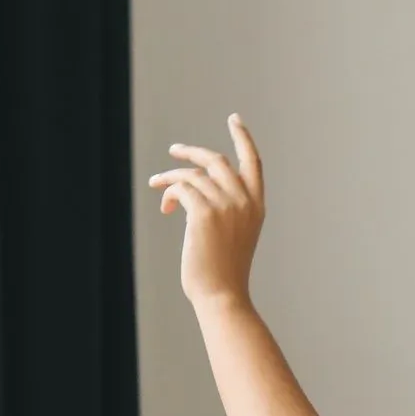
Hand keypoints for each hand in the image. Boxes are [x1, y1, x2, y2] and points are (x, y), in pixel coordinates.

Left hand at [149, 116, 265, 310]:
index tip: (234, 120)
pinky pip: (181, 187)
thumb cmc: (224, 272)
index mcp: (257, 206)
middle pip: (216, 160)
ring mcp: (225, 205)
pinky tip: (166, 207)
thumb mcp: (232, 235)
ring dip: (171, 177)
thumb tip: (191, 186)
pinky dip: (170, 192)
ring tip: (157, 185)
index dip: (243, 138)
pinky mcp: (203, 212)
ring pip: (192, 174)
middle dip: (192, 151)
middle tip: (174, 150)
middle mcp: (244, 201)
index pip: (253, 162)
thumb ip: (224, 208)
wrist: (221, 295)